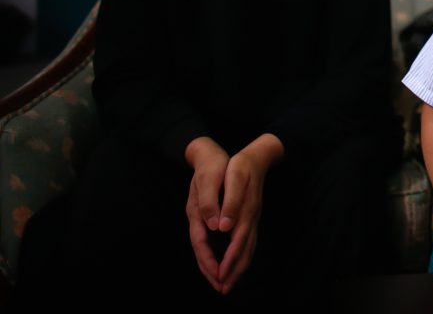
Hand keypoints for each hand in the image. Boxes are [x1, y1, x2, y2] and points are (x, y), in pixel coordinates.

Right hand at [184, 137, 229, 291]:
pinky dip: (219, 253)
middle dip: (212, 271)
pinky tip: (227, 260)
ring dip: (215, 266)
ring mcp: (203, 219)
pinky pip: (213, 241)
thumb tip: (215, 226)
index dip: (209, 260)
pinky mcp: (210, 216)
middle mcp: (199, 219)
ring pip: (207, 248)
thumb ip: (209, 202)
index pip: (202, 243)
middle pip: (202, 251)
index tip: (218, 275)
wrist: (206, 152)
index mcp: (197, 213)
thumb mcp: (208, 179)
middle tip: (223, 288)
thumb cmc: (210, 165)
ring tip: (224, 282)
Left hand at [216, 134, 283, 294]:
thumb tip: (223, 227)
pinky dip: (243, 256)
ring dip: (240, 267)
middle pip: (245, 251)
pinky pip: (250, 242)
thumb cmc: (243, 164)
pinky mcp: (253, 216)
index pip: (237, 243)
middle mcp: (252, 218)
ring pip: (249, 249)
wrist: (259, 154)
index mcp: (245, 211)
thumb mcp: (234, 176)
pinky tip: (239, 260)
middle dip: (234, 272)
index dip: (228, 261)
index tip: (219, 277)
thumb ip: (230, 202)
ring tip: (230, 281)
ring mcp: (254, 218)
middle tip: (223, 290)